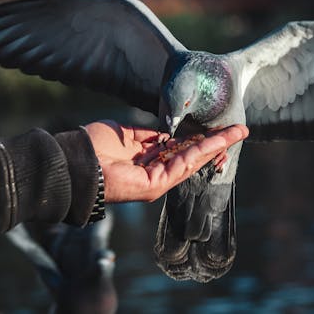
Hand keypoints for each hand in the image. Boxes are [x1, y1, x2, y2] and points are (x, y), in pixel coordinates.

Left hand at [83, 121, 248, 202]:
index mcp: (146, 160)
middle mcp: (155, 172)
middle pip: (192, 155)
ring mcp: (157, 180)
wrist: (74, 162)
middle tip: (239, 130)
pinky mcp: (156, 184)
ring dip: (217, 145)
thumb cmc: (91, 148)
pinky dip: (203, 151)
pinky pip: (184, 164)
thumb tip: (165, 132)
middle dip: (216, 142)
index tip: (217, 129)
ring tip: (237, 132)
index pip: (180, 149)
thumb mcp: (124, 135)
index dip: (199, 138)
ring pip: (194, 160)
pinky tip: (218, 141)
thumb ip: (146, 136)